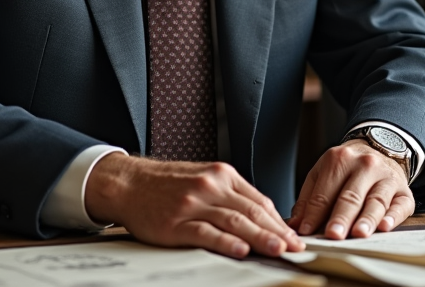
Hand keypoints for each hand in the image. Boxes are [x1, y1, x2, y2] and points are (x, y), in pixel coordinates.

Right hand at [84, 155, 303, 258]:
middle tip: (296, 247)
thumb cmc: (167, 185)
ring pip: (234, 221)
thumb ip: (231, 196)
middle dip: (277, 231)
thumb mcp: (204, 179)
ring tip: (278, 249)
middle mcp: (210, 185)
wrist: (129, 183)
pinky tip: (240, 250)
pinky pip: (206, 232)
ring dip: (260, 237)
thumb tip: (264, 219)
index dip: (280, 221)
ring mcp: (193, 203)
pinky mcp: (176, 222)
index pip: (259, 200)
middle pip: (251, 211)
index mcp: (221, 174)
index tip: (295, 237)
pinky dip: (226, 242)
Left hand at [287, 140, 413, 238]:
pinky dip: (393, 217)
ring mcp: (386, 177)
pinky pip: (399, 205)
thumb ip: (308, 199)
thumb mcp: (324, 173)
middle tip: (333, 235)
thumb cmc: (348, 168)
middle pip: (350, 196)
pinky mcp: (404, 191)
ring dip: (366, 219)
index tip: (306, 231)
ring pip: (375, 201)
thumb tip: (295, 224)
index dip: (314, 213)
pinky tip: (385, 227)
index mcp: (340, 159)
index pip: (324, 192)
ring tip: (358, 233)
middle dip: (341, 217)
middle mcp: (365, 165)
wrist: (380, 149)